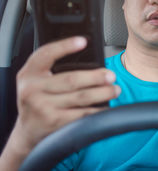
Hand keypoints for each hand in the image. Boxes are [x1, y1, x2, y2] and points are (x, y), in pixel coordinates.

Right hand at [13, 36, 119, 151]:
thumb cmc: (39, 99)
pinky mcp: (53, 122)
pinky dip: (97, 110)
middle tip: (112, 75)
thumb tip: (90, 58)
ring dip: (102, 93)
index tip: (83, 41)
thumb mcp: (37, 80)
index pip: (46, 54)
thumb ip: (53, 68)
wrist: (27, 131)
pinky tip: (106, 107)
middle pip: (71, 79)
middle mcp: (32, 89)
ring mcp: (42, 107)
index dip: (65, 46)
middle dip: (95, 77)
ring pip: (80, 97)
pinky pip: (82, 114)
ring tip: (115, 90)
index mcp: (29, 73)